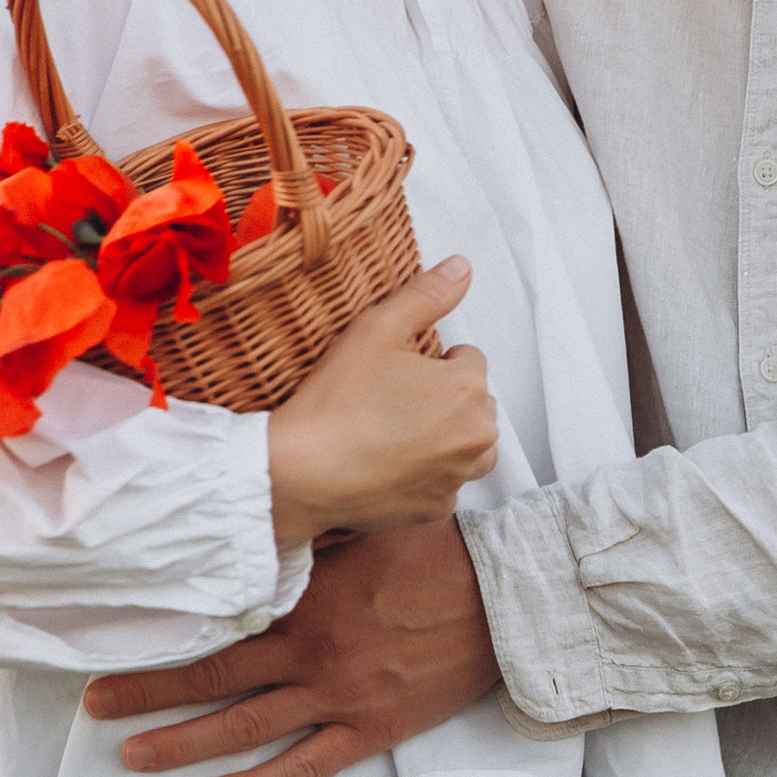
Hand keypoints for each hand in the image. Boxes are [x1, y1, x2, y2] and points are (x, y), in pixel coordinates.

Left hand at [84, 517, 499, 776]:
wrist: (505, 601)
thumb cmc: (441, 556)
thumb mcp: (365, 529)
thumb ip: (309, 542)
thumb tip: (262, 524)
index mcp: (303, 599)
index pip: (217, 622)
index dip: (165, 635)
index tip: (117, 641)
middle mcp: (309, 652)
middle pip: (213, 677)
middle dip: (149, 691)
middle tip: (95, 705)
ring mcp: (338, 696)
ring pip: (245, 726)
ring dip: (183, 742)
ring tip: (133, 754)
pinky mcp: (371, 729)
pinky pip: (303, 766)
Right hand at [262, 262, 497, 545]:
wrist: (300, 474)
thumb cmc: (336, 401)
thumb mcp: (377, 330)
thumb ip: (426, 295)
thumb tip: (462, 267)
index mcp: (468, 389)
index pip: (469, 360)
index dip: (433, 361)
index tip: (397, 372)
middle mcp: (477, 438)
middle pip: (474, 404)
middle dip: (444, 399)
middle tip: (390, 401)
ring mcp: (458, 478)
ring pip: (467, 446)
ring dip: (444, 437)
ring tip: (394, 432)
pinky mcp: (436, 509)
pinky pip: (444, 482)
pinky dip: (426, 474)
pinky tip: (386, 463)